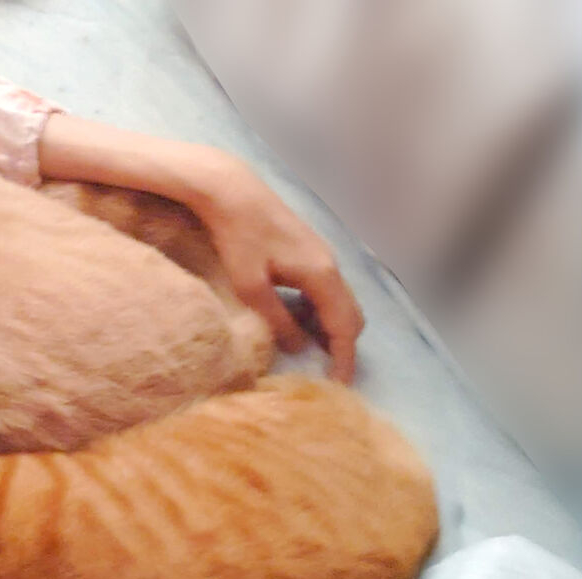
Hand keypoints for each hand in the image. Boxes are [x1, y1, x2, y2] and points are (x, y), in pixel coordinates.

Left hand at [37, 115, 363, 380]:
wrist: (231, 189)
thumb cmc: (237, 236)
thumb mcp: (251, 286)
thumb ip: (276, 320)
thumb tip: (296, 349)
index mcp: (321, 275)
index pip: (345, 327)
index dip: (343, 360)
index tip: (338, 386)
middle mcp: (330, 264)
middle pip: (350, 315)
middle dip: (341, 346)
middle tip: (324, 372)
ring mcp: (321, 254)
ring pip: (338, 301)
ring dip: (328, 328)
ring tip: (306, 350)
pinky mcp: (308, 248)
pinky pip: (325, 288)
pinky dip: (318, 309)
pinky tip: (294, 317)